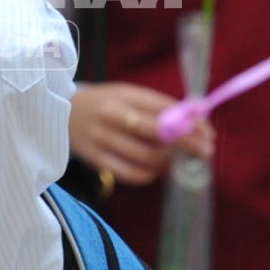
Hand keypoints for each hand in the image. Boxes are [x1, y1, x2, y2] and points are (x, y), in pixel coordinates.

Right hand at [69, 82, 213, 186]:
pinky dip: (149, 175)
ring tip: (177, 161)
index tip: (208, 133)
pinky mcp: (94, 158)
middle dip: (187, 143)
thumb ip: (156, 106)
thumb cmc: (104, 104)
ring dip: (168, 161)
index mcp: (123, 95)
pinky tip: (157, 170)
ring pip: (145, 155)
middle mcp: (111, 115)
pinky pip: (129, 173)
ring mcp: (101, 138)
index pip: (163, 108)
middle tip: (205, 151)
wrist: (61, 113)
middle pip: (157, 131)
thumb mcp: (127, 95)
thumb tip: (195, 118)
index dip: (190, 122)